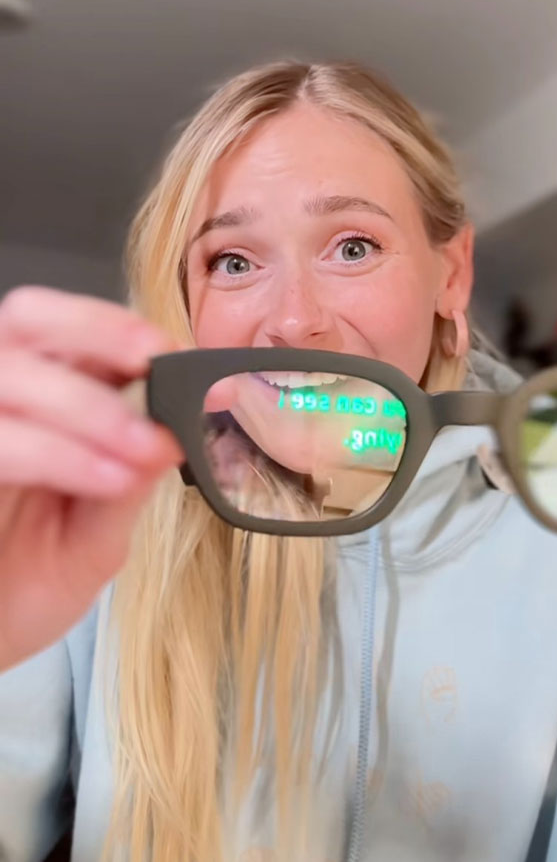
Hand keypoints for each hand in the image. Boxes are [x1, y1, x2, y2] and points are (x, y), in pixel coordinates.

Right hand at [0, 286, 184, 670]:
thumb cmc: (21, 589)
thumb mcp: (92, 541)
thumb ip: (126, 485)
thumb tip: (177, 430)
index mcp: (39, 408)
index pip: (73, 336)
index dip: (126, 332)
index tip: (188, 360)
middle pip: (27, 319)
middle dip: (99, 332)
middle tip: (156, 364)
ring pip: (12, 373)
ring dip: (91, 405)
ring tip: (145, 445)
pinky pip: (1, 439)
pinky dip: (60, 453)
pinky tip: (109, 477)